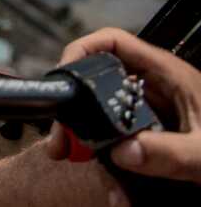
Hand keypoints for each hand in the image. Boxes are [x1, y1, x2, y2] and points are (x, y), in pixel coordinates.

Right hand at [46, 27, 200, 184]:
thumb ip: (168, 152)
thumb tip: (124, 150)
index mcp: (167, 74)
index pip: (112, 41)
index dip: (81, 49)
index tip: (63, 75)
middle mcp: (154, 89)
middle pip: (98, 85)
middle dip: (75, 112)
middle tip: (62, 139)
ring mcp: (152, 115)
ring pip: (105, 120)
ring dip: (88, 145)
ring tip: (80, 163)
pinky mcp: (153, 140)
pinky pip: (121, 147)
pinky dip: (111, 166)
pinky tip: (115, 189)